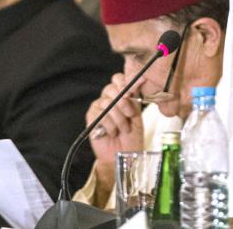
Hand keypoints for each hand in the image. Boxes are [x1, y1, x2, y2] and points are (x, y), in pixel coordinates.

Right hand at [86, 74, 144, 190]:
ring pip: (107, 103)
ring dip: (119, 118)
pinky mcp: (91, 117)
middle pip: (111, 88)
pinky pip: (100, 114)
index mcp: (120, 95)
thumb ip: (135, 97)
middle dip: (124, 103)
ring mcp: (99, 107)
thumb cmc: (132, 137)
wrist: (124, 155)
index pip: (118, 79)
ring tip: (123, 129)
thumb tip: (140, 78)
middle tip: (130, 115)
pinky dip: (110, 125)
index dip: (124, 83)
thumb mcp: (137, 114)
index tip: (132, 93)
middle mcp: (108, 99)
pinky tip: (113, 132)